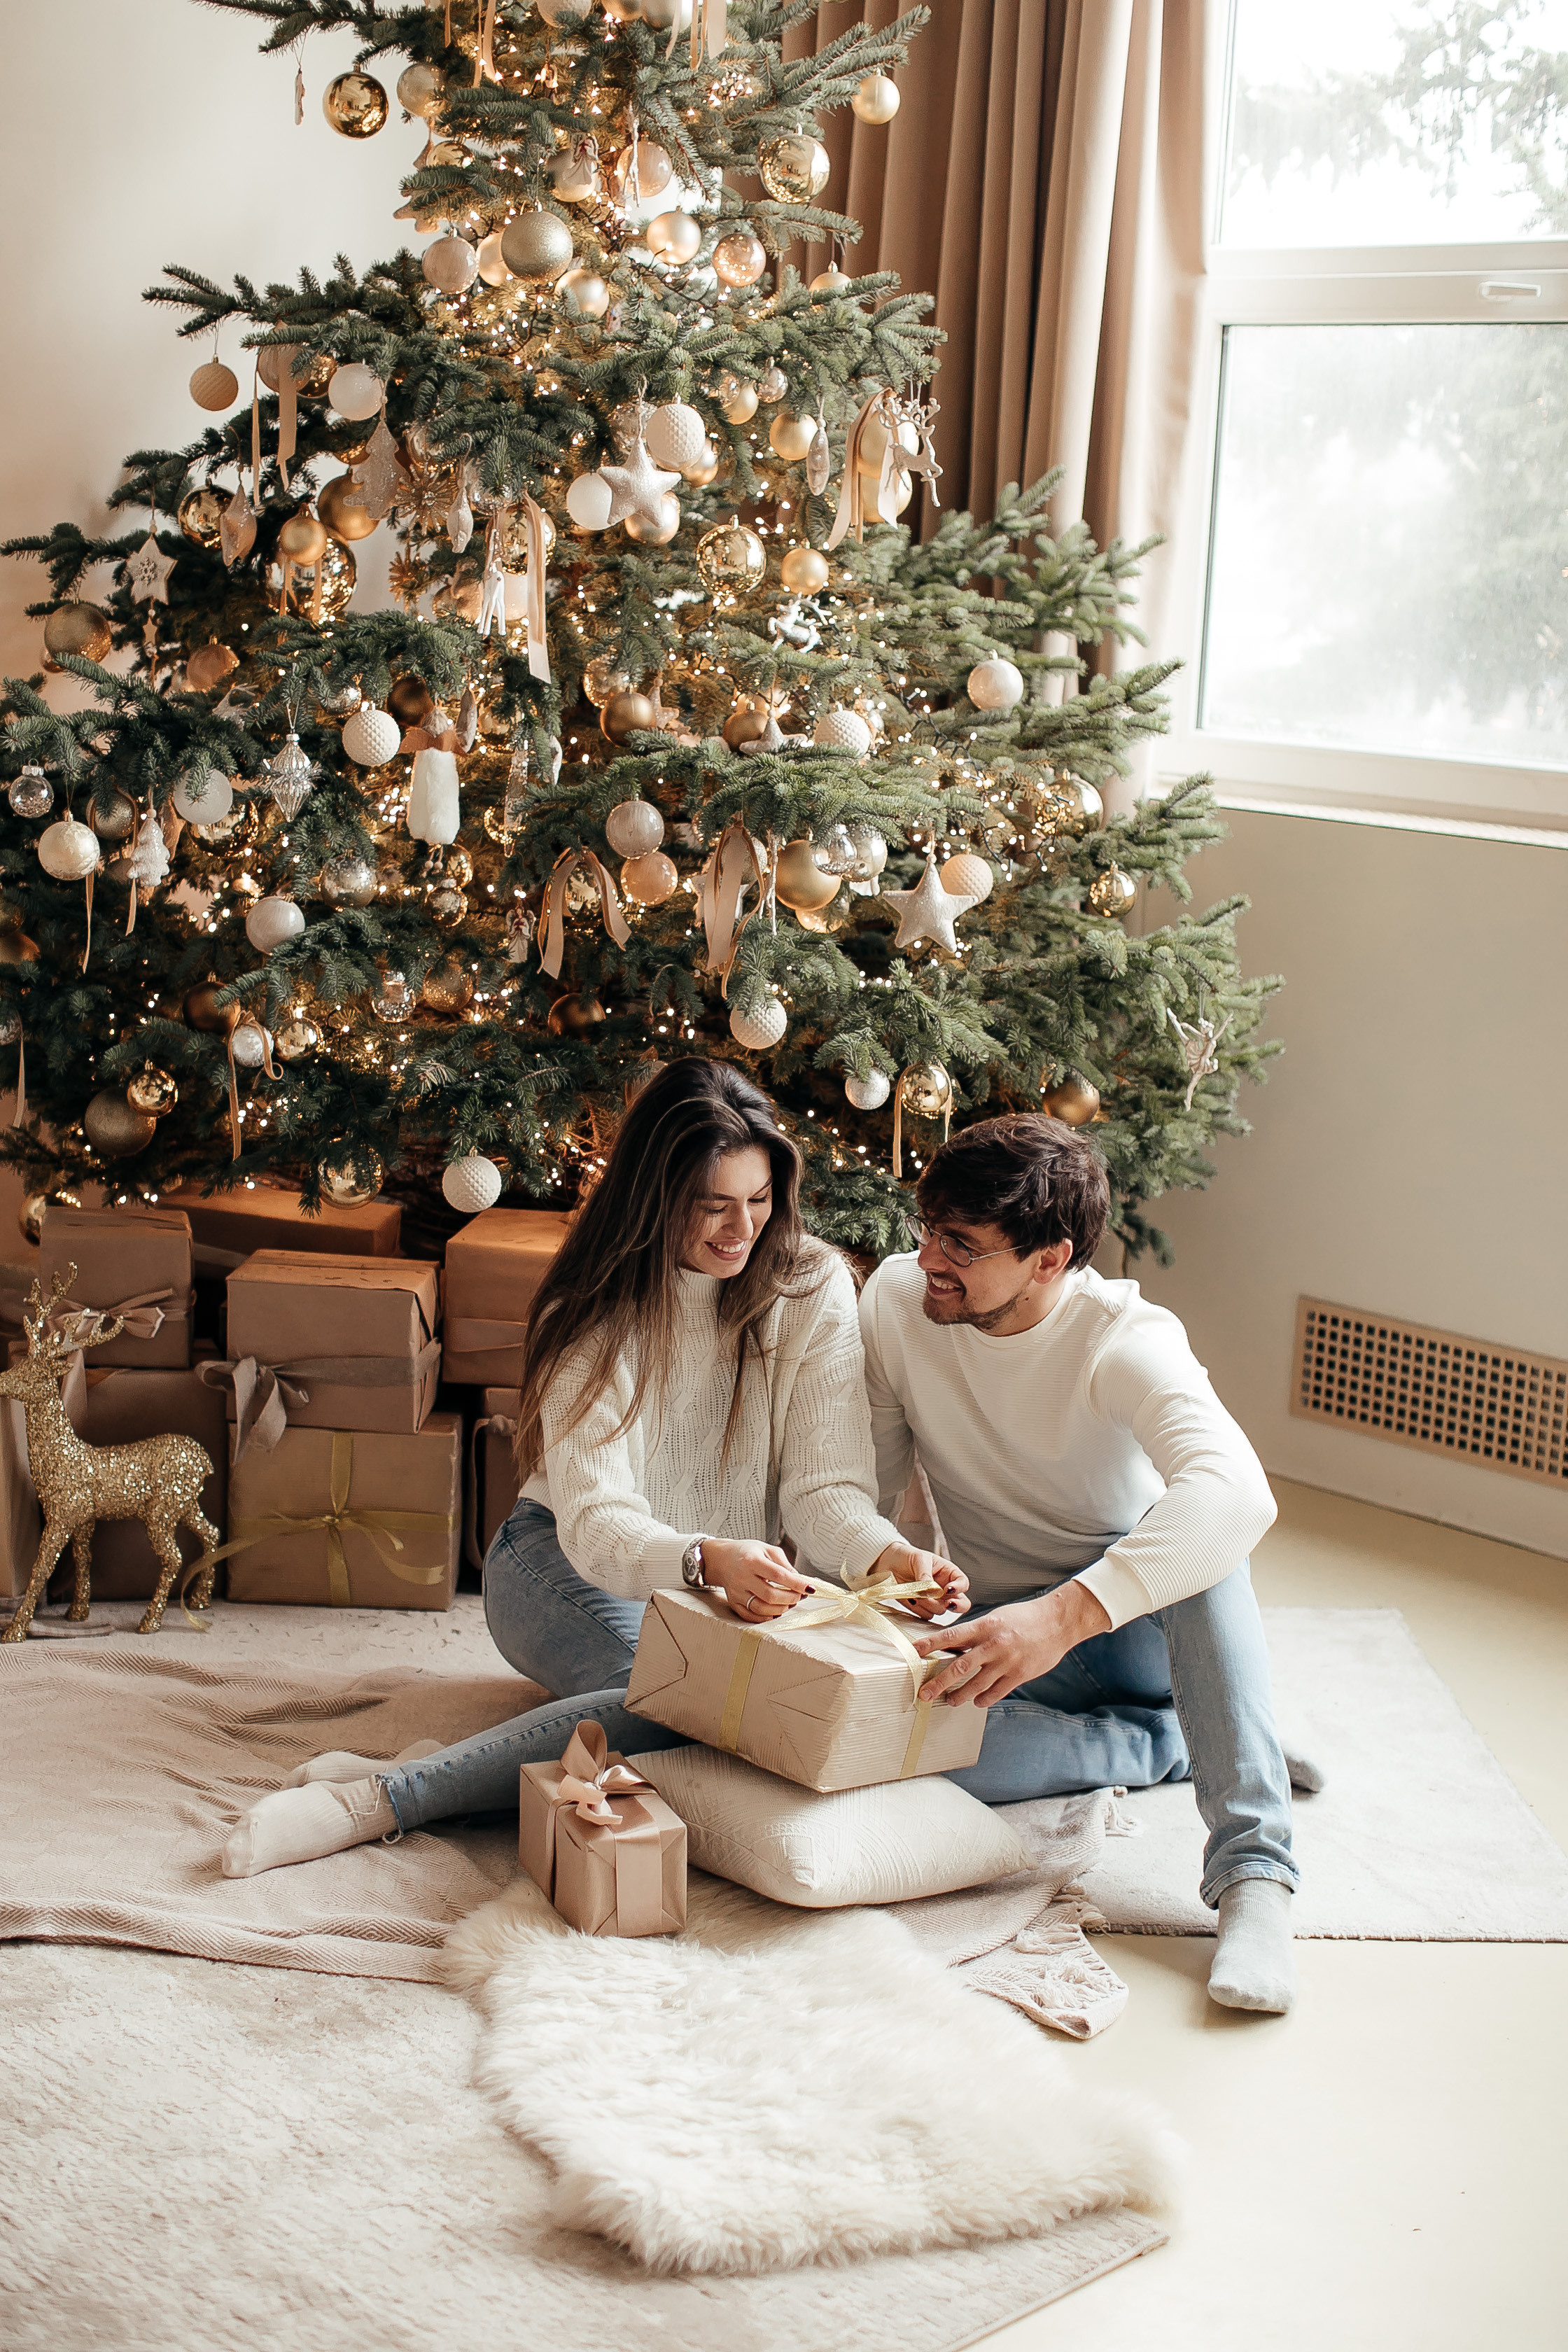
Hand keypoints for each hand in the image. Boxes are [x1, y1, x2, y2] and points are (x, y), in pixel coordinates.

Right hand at [702, 1539, 814, 1622]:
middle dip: (790, 1598)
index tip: (810, 1588)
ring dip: (780, 1609)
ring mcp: (737, 1592)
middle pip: (770, 1595)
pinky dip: (765, 1617)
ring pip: (761, 1608)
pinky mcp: (733, 1602)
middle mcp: (743, 1577)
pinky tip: (775, 1611)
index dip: (796, 1583)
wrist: (722, 1559)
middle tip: (799, 1595)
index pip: (778, 1575)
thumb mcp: (767, 1550)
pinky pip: (750, 1616)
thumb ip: (784, 1565)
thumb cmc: (747, 1553)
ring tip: (789, 1603)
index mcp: (752, 1561)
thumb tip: (799, 1581)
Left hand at [867, 1541, 969, 1620]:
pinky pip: (926, 1615)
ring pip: (940, 1611)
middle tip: (946, 1604)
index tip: (948, 1589)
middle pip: (962, 1604)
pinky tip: (910, 1599)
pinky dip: (918, 1609)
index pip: (962, 1583)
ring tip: (915, 1593)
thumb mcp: (919, 1559)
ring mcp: (934, 1601)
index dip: (959, 1588)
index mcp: (948, 1573)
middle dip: (956, 1606)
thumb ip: (926, 1575)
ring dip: (929, 1605)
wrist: (887, 1563)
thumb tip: (932, 1590)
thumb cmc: (906, 1557)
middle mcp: (944, 1589)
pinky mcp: (922, 1608)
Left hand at [912, 1581, 1110, 1707]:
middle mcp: (993, 1644)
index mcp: (985, 1626)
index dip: (930, 1644)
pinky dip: (983, 1699)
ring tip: (950, 1701)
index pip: (951, 1636)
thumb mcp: (996, 1618)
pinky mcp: (1019, 1675)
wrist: (1057, 1622)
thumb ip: (976, 1633)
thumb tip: (954, 1647)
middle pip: (959, 1667)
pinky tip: (976, 1702)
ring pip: (976, 1685)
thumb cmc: (1024, 1618)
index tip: (913, 1652)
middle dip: (939, 1683)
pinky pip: (996, 1692)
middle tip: (924, 1694)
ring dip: (960, 1695)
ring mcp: (1007, 1662)